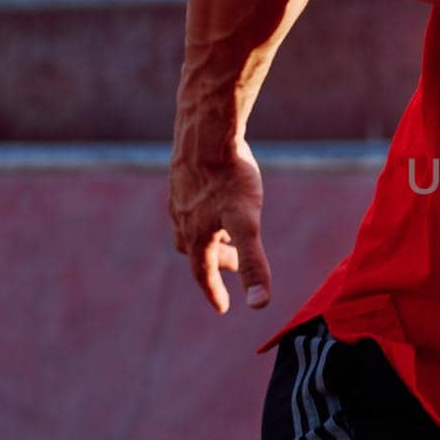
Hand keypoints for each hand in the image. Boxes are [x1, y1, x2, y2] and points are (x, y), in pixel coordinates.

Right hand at [168, 133, 271, 313]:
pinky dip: (201, 213)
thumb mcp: (247, 224)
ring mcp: (179, 196)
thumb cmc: (230, 178)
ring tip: (227, 233)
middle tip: (236, 265)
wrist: (208, 132)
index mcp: (197, 236)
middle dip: (215, 263)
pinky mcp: (182, 175)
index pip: (203, 273)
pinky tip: (215, 200)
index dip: (214, 292)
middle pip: (197, 252)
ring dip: (208, 237)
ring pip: (190, 227)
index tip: (223, 307)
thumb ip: (253, 263)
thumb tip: (259, 304)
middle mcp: (182, 219)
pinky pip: (189, 203)